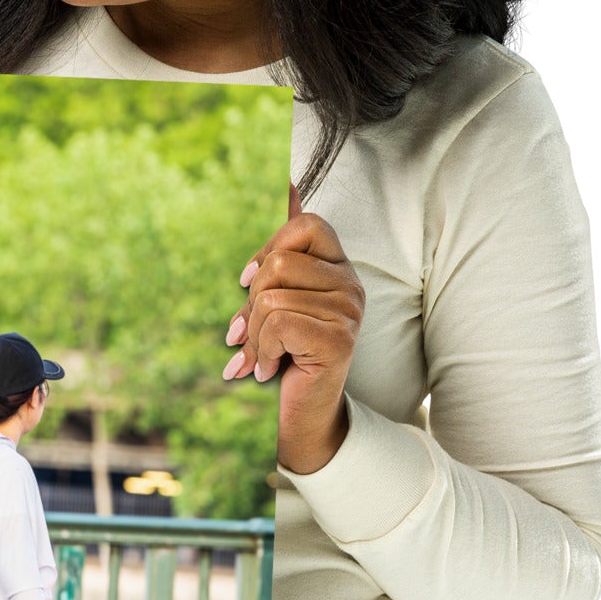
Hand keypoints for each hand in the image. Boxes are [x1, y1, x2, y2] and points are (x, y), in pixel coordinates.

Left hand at [222, 183, 364, 474]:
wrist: (303, 415)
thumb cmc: (286, 355)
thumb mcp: (275, 301)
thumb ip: (280, 254)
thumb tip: (290, 183)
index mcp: (338, 268)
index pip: (306, 224)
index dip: (268, 249)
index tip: (249, 283)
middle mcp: (351, 285)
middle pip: (279, 264)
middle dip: (252, 303)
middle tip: (252, 334)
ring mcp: (349, 312)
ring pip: (272, 297)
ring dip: (255, 334)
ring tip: (263, 357)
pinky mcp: (338, 339)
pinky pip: (278, 323)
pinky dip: (261, 350)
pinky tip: (269, 369)